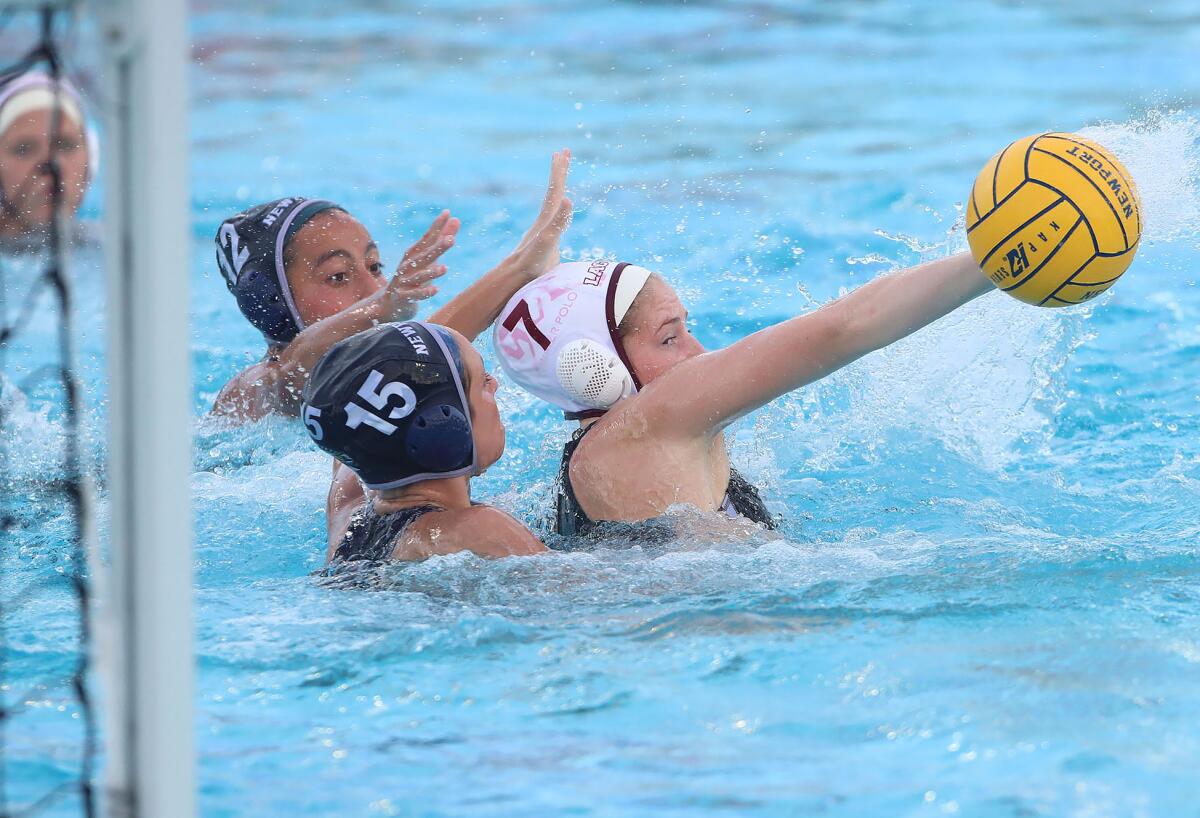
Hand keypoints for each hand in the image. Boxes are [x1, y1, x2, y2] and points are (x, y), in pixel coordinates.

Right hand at [386, 209, 460, 319]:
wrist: (389, 303)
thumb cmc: (413, 276)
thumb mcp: (428, 259)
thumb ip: (441, 240)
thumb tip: (456, 219)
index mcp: (413, 254)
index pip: (427, 238)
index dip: (436, 227)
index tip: (447, 213)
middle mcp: (408, 265)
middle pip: (424, 256)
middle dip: (438, 248)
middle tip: (451, 239)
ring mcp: (404, 281)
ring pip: (420, 276)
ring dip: (432, 272)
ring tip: (445, 268)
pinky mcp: (403, 297)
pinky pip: (415, 295)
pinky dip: (424, 292)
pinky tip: (435, 290)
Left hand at [506, 149, 572, 280]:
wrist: (516, 279)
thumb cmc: (532, 263)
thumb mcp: (548, 240)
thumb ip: (558, 220)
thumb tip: (568, 198)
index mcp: (547, 218)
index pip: (555, 189)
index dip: (560, 171)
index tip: (562, 151)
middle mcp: (545, 220)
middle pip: (553, 191)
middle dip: (559, 171)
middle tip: (563, 152)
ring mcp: (544, 230)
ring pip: (553, 203)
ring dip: (558, 188)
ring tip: (562, 179)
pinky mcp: (546, 242)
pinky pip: (554, 218)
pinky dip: (559, 210)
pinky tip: (560, 212)